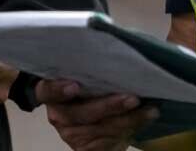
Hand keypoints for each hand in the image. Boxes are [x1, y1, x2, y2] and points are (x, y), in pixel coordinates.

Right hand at [38, 79, 159, 150]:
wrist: (98, 124)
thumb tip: (122, 54)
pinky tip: (147, 117)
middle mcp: (58, 115)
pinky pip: (110, 140)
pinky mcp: (86, 149)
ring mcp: (72, 134)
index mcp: (53, 94)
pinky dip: (132, 127)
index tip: (75, 86)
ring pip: (101, 128)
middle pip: (80, 113)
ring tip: (148, 108)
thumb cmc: (94, 90)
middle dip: (108, 106)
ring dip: (128, 118)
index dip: (57, 90)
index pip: (46, 91)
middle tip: (132, 98)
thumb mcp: (90, 78)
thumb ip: (94, 71)